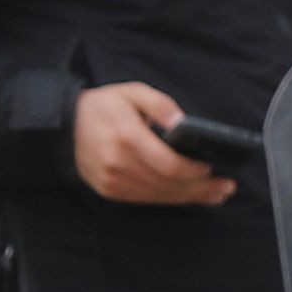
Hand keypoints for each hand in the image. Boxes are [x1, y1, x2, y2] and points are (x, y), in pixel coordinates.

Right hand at [70, 81, 237, 208]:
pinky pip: (147, 200)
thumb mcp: (132, 92)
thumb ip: (160, 105)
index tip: (213, 169)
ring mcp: (112, 180)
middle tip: (227, 187)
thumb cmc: (105, 106)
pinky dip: (171, 200)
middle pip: (168, 184)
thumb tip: (183, 123)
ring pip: (160, 196)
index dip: (194, 172)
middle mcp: (118, 162)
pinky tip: (190, 197)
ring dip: (191, 198)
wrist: (65, 124)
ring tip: (216, 195)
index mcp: (126, 136)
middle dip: (201, 188)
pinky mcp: (109, 191)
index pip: (168, 165)